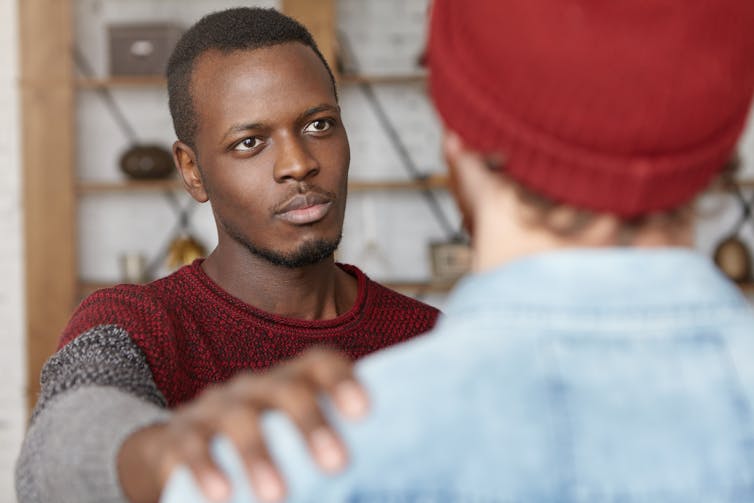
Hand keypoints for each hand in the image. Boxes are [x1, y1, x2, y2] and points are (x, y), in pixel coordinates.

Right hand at [117, 347, 368, 502]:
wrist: (180, 449)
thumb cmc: (262, 449)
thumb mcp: (293, 442)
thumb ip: (327, 450)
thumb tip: (393, 482)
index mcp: (290, 383)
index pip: (320, 364)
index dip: (343, 381)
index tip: (364, 412)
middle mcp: (255, 388)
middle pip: (286, 389)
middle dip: (311, 424)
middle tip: (338, 464)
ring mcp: (215, 408)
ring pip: (239, 418)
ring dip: (259, 455)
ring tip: (277, 495)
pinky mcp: (177, 436)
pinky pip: (191, 446)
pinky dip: (205, 469)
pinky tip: (222, 495)